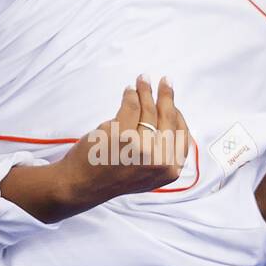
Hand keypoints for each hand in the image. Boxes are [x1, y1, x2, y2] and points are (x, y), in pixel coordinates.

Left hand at [3, 75, 192, 222]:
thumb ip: (163, 155)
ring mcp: (142, 147)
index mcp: (170, 170)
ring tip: (143, 80)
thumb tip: (173, 122)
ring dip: (147, 91)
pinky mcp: (122, 135)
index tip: (173, 104)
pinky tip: (129, 90)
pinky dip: (131, 95)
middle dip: (167, 97)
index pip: (183, 136)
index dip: (179, 116)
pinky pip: (131, 107)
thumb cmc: (114, 177)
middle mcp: (160, 160)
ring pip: (150, 110)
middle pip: (168, 119)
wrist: (83, 185)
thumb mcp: (149, 174)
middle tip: (165, 81)